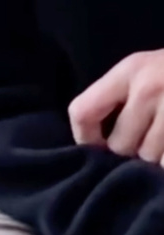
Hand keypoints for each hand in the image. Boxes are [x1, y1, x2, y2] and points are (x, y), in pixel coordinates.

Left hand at [68, 49, 163, 164]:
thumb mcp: (147, 71)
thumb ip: (118, 97)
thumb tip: (93, 143)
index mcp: (130, 70)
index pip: (82, 112)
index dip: (84, 137)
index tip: (96, 147)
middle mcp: (150, 87)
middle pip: (119, 145)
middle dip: (129, 152)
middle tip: (142, 145)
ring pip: (148, 157)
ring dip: (153, 160)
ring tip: (161, 145)